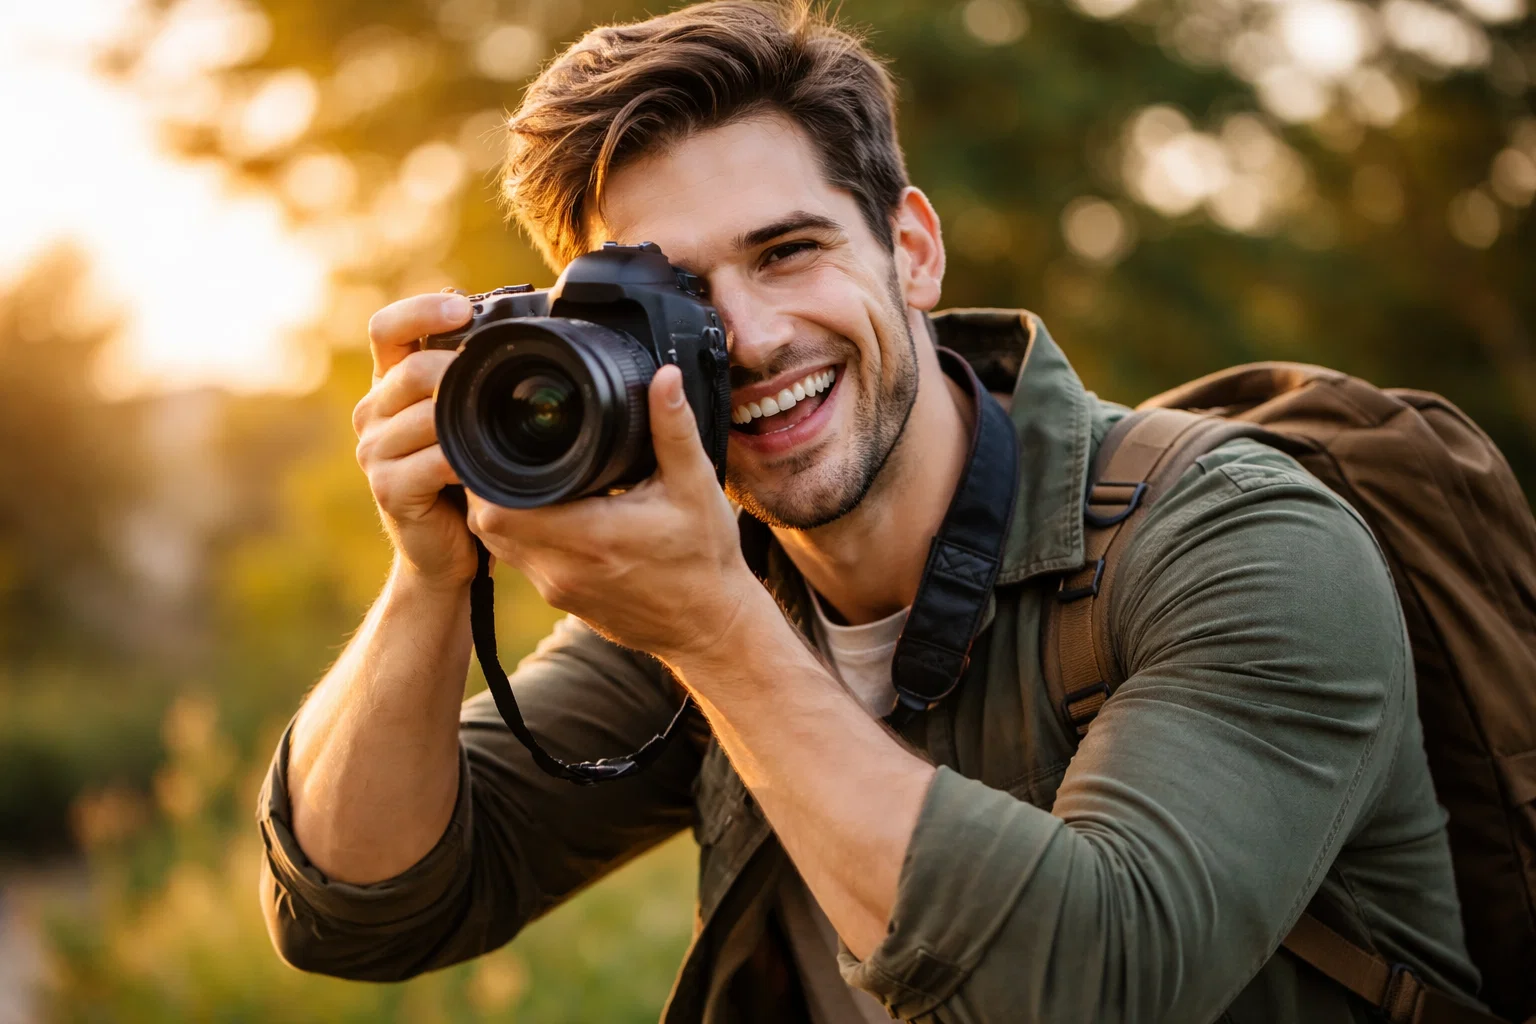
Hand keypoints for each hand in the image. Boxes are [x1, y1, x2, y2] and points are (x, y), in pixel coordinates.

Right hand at [352, 291, 476, 591]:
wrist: (447, 553)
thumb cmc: (465, 480)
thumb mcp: (466, 421)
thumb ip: (470, 382)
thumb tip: (516, 329)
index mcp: (389, 386)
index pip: (386, 329)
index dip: (421, 310)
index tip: (463, 307)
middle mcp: (373, 413)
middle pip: (411, 370)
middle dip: (460, 371)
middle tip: (501, 382)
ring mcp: (374, 452)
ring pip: (425, 414)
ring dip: (469, 420)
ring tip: (500, 430)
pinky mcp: (388, 489)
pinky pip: (434, 460)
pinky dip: (468, 461)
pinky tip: (487, 465)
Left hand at [466, 365, 766, 666]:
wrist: (710, 627)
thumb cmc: (705, 559)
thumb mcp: (695, 486)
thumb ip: (674, 429)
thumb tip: (663, 377)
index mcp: (591, 535)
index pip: (500, 506)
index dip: (485, 472)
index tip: (498, 439)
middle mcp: (564, 567)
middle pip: (486, 522)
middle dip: (485, 484)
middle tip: (503, 446)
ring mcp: (557, 589)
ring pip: (497, 543)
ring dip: (500, 508)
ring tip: (518, 471)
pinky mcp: (560, 600)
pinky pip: (519, 560)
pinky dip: (520, 532)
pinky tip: (541, 507)